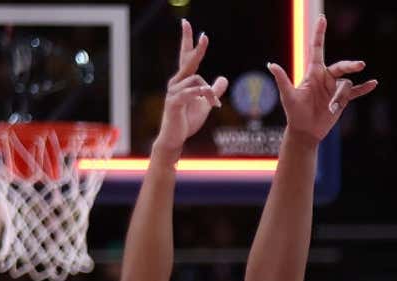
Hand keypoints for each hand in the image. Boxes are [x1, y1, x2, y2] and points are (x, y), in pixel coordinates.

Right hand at [156, 20, 228, 151]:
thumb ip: (214, 91)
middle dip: (196, 49)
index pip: (186, 58)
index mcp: (183, 81)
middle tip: (205, 37)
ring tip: (215, 105)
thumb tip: (224, 78)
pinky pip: (189, 92)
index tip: (192, 27)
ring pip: (197, 81)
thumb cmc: (187, 120)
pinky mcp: (174, 102)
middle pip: (188, 62)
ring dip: (210, 93)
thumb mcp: (205, 104)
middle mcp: (176, 83)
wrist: (175, 138)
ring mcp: (173, 92)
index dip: (190, 43)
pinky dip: (201, 93)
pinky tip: (209, 96)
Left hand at [267, 15, 378, 144]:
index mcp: (313, 72)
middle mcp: (325, 77)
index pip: (317, 49)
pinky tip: (373, 83)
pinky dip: (364, 88)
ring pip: (346, 85)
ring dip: (340, 98)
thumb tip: (271, 65)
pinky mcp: (342, 100)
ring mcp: (334, 88)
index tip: (322, 19)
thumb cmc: (294, 112)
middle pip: (341, 66)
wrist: (305, 131)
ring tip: (332, 109)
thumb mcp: (288, 96)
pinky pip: (356, 92)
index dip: (319, 34)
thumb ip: (282, 79)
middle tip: (359, 65)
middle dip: (350, 65)